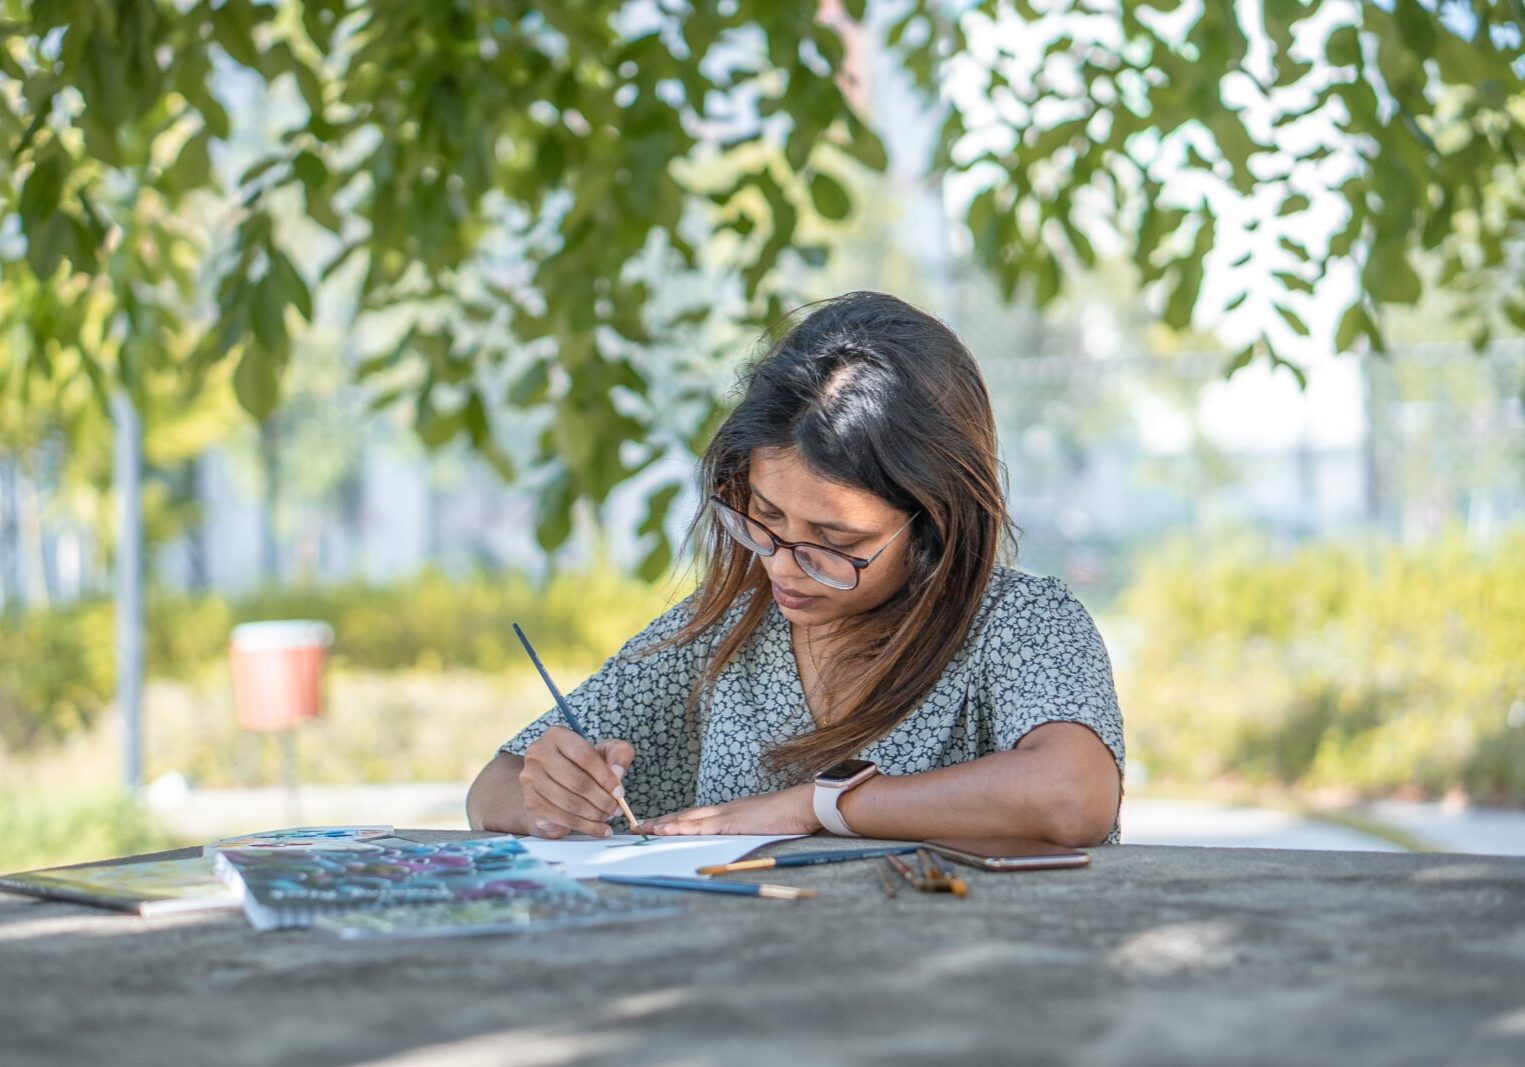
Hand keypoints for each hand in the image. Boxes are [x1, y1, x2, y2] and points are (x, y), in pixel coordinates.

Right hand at [518, 726, 634, 838]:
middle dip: (602, 799)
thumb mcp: (604, 752)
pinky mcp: (531, 803)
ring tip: (608, 817)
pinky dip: (585, 827)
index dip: (606, 777)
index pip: (585, 757)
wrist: (554, 783)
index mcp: (556, 735)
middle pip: (577, 781)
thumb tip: (617, 772)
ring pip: (570, 803)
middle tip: (616, 809)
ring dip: (594, 814)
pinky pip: (562, 819)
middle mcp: (537, 754)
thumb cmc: (583, 765)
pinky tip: (599, 829)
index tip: (619, 792)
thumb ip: (619, 754)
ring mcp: (530, 779)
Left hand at [643, 784, 820, 835]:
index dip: (674, 822)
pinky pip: (699, 826)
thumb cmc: (790, 818)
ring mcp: (726, 815)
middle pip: (685, 816)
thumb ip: (748, 836)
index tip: (655, 826)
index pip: (696, 818)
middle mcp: (724, 811)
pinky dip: (679, 829)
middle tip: (636, 827)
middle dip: (660, 822)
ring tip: (640, 829)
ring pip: (686, 820)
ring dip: (662, 825)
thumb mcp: (763, 830)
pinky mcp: (731, 822)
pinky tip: (663, 831)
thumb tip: (737, 848)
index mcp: (730, 813)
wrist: (805, 805)